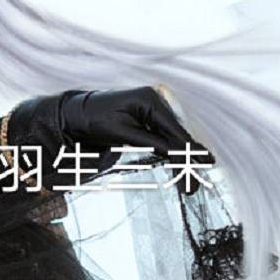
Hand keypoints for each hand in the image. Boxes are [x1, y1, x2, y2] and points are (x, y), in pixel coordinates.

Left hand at [58, 85, 215, 185]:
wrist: (78, 113)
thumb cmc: (94, 119)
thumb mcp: (121, 132)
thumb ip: (149, 142)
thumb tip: (174, 153)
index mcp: (149, 100)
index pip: (175, 130)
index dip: (188, 150)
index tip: (201, 165)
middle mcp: (156, 100)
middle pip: (178, 134)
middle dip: (188, 158)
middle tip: (198, 179)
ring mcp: (153, 108)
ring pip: (174, 136)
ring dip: (182, 157)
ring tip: (193, 177)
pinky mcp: (149, 117)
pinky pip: (165, 136)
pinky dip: (172, 151)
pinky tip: (182, 162)